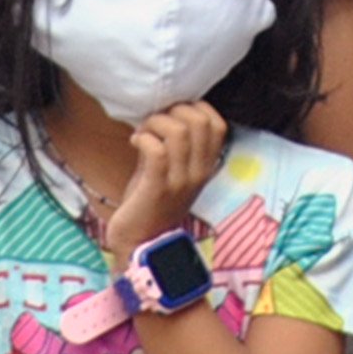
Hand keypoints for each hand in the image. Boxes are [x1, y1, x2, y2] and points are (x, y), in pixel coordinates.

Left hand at [102, 101, 228, 264]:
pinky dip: (144, 138)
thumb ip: (176, 145)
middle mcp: (198, 173)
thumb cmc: (152, 203)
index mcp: (205, 167)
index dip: (195, 109)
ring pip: (178, 131)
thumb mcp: (174, 171)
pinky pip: (157, 151)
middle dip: (172, 111)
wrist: (140, 244)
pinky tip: (134, 142)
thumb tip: (165, 111)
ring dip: (155, 123)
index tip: (172, 115)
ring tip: (142, 133)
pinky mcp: (157, 188)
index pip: (217, 125)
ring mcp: (180, 181)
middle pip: (199, 121)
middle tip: (152, 124)